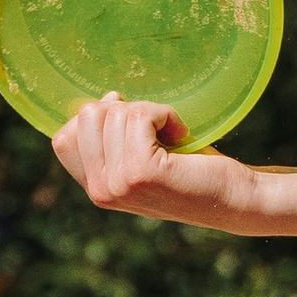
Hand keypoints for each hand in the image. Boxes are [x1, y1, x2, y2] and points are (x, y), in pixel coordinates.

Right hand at [50, 95, 259, 228]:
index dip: (95, 119)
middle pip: (86, 117)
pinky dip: (165, 113)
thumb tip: (108, 98)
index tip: (131, 123)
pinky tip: (181, 134)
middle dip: (124, 110)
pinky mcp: (142, 172)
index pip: (63, 139)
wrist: (233, 198)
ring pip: (114, 113)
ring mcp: (118, 184)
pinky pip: (141, 115)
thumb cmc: (192, 169)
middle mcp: (100, 191)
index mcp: (95, 188)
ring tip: (172, 136)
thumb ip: (114, 137)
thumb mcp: (141, 154)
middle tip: (156, 132)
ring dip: (151, 111)